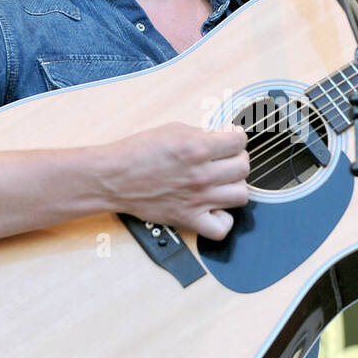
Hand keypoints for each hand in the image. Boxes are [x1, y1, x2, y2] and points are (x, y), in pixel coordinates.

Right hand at [104, 122, 249, 240]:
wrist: (113, 177)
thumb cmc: (137, 152)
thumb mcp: (173, 129)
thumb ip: (201, 134)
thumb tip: (221, 138)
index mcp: (197, 148)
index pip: (239, 141)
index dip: (236, 137)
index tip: (231, 138)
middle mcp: (201, 175)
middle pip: (243, 167)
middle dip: (237, 158)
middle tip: (225, 158)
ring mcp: (198, 199)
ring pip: (240, 195)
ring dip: (234, 186)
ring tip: (222, 182)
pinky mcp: (189, 219)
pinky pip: (222, 228)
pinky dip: (223, 219)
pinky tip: (215, 207)